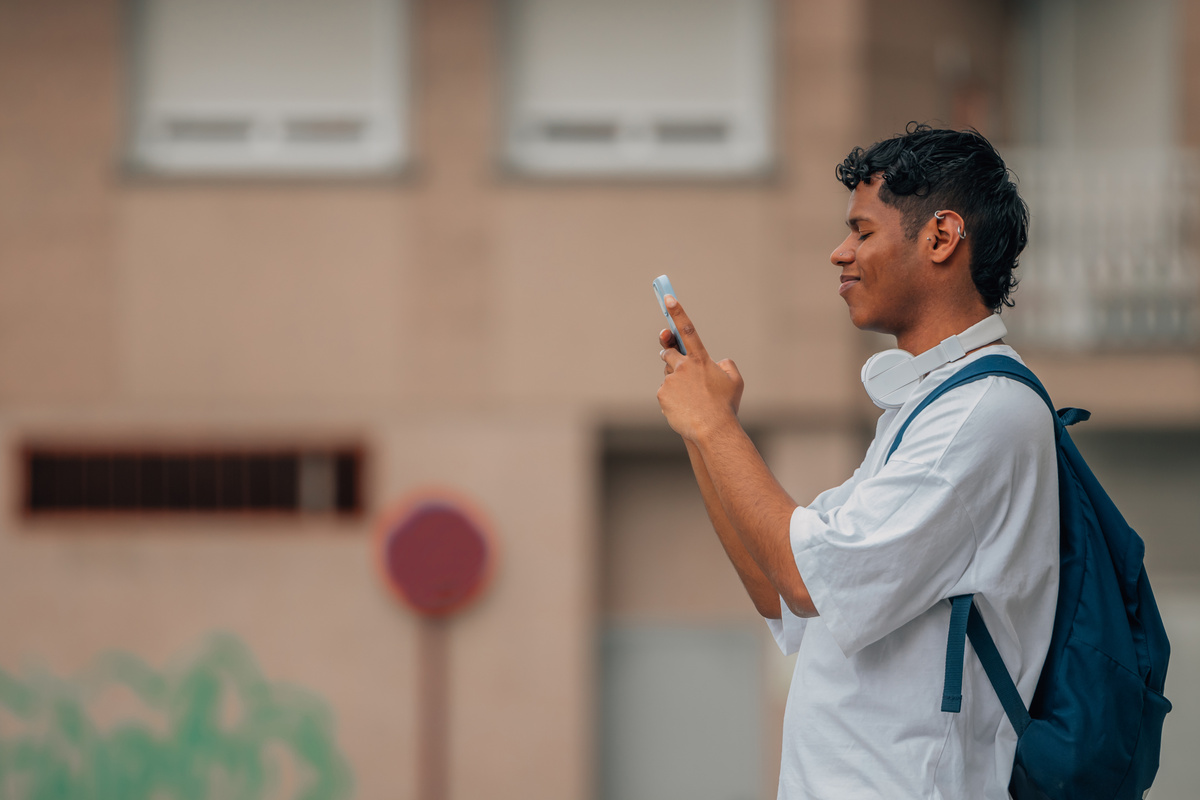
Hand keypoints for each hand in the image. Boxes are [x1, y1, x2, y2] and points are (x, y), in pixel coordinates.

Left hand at [656, 295, 743, 440]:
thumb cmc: (726, 406)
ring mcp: (670, 381)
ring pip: (668, 376)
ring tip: (691, 398)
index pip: (688, 330)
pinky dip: (672, 398)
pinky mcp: (662, 395)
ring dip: (675, 382)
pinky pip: (665, 392)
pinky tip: (684, 408)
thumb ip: (726, 365)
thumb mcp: (735, 381)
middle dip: (670, 355)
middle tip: (677, 364)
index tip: (668, 298)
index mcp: (700, 360)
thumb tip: (718, 362)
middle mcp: (683, 367)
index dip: (677, 312)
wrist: (712, 429)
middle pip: (668, 353)